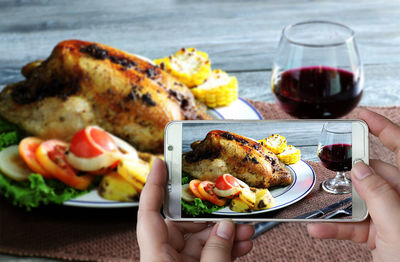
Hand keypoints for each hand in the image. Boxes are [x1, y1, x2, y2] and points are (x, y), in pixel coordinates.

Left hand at [137, 158, 253, 261]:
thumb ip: (216, 252)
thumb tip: (226, 227)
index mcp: (156, 257)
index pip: (149, 213)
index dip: (154, 185)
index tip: (160, 162)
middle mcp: (164, 257)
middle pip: (182, 223)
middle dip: (210, 215)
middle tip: (231, 208)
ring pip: (200, 237)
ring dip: (225, 233)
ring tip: (246, 228)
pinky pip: (207, 253)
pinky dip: (226, 247)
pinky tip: (243, 243)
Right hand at [307, 109, 399, 260]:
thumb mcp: (396, 228)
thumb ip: (379, 195)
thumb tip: (361, 168)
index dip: (385, 129)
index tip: (363, 117)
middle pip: (375, 175)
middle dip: (350, 175)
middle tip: (329, 170)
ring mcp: (392, 217)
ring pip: (362, 201)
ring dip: (338, 206)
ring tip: (318, 208)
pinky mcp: (380, 234)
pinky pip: (355, 223)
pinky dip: (336, 226)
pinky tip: (319, 229)